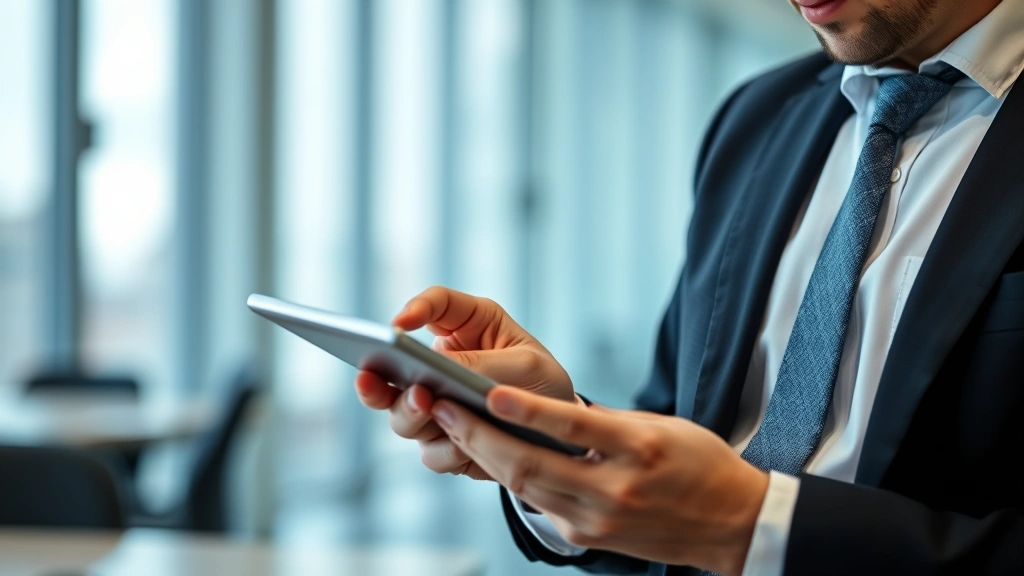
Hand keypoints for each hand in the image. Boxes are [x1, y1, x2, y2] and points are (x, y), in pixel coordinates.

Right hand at [354, 286, 575, 480]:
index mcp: (468, 326)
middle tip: (379, 376)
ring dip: (410, 414)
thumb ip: (483, 365)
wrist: (560, 437)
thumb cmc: (543, 384)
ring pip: (402, 413)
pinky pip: (430, 449)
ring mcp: (437, 402)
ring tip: (426, 406)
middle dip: (384, 374)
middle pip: (397, 365)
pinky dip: (445, 449)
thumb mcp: (526, 365)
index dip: (414, 309)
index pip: (435, 305)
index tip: (397, 327)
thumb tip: (439, 368)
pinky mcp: (442, 438)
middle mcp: (444, 362)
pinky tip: (462, 447)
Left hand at [430, 386, 768, 575]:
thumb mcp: (660, 426)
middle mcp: (616, 489)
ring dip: (483, 456)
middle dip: (479, 436)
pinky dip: (509, 477)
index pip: (572, 427)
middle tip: (444, 407)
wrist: (731, 524)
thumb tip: (548, 411)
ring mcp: (599, 519)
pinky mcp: (588, 536)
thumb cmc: (699, 464)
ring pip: (525, 488)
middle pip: (531, 465)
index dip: (527, 410)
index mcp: (639, 449)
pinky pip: (539, 503)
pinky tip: (487, 454)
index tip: (489, 392)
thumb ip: (605, 422)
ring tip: (453, 427)